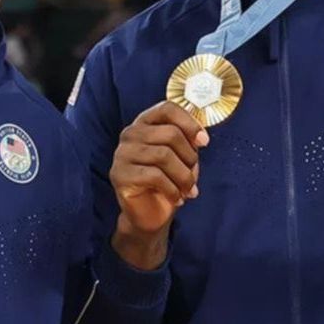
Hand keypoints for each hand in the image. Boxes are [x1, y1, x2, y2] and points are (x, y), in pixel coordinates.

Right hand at [109, 101, 208, 267]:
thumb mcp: (182, 157)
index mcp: (145, 123)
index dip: (190, 123)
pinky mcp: (119, 175)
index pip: (167, 109)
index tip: (204, 142)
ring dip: (184, 177)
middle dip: (189, 157)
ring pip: (164, 155)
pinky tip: (177, 198)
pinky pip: (154, 176)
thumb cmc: (168, 182)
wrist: (150, 215)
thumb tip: (200, 137)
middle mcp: (130, 134)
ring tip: (188, 190)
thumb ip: (188, 142)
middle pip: (170, 133)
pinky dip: (173, 190)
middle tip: (192, 176)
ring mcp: (122, 154)